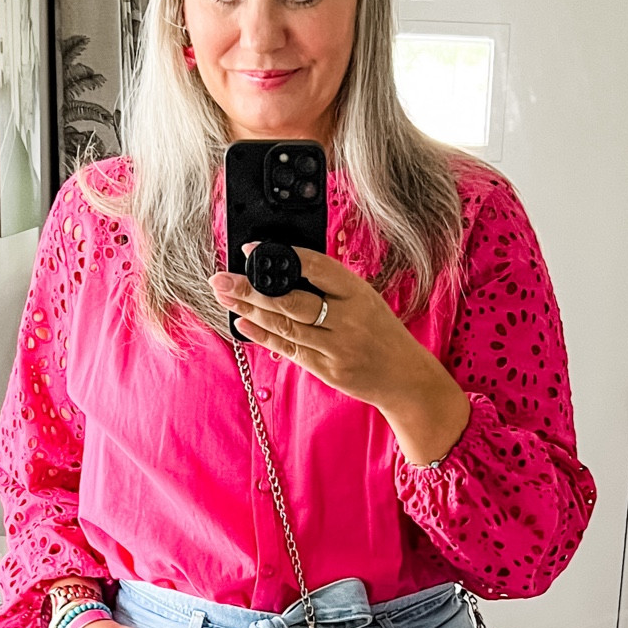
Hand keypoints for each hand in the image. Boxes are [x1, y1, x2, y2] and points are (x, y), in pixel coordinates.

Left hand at [210, 248, 470, 467]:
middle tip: (221, 279)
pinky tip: (243, 323)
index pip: (315, 267)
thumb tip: (281, 271)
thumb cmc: (381, 333)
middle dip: (251, 288)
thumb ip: (329, 288)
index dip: (281, 256)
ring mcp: (337, 347)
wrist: (406, 378)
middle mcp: (348, 319)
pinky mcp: (327, 369)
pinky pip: (289, 349)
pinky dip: (263, 336)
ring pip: (285, 326)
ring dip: (250, 310)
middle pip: (291, 300)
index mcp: (358, 293)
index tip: (251, 249)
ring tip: (225, 297)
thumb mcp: (365, 301)